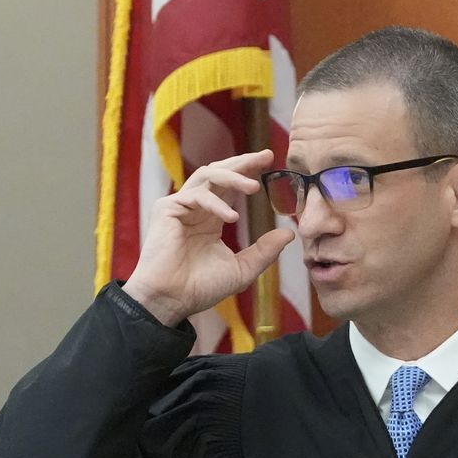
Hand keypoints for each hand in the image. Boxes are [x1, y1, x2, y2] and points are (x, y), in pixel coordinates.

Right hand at [122, 150, 294, 326]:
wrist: (171, 300)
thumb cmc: (201, 287)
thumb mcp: (242, 268)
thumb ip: (265, 251)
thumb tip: (290, 234)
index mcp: (211, 217)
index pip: (230, 186)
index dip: (249, 171)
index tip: (271, 161)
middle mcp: (196, 207)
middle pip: (220, 172)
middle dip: (243, 162)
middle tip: (266, 156)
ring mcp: (180, 206)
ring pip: (208, 176)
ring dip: (233, 177)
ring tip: (254, 187)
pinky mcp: (167, 209)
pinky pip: (196, 195)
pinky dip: (216, 204)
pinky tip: (231, 217)